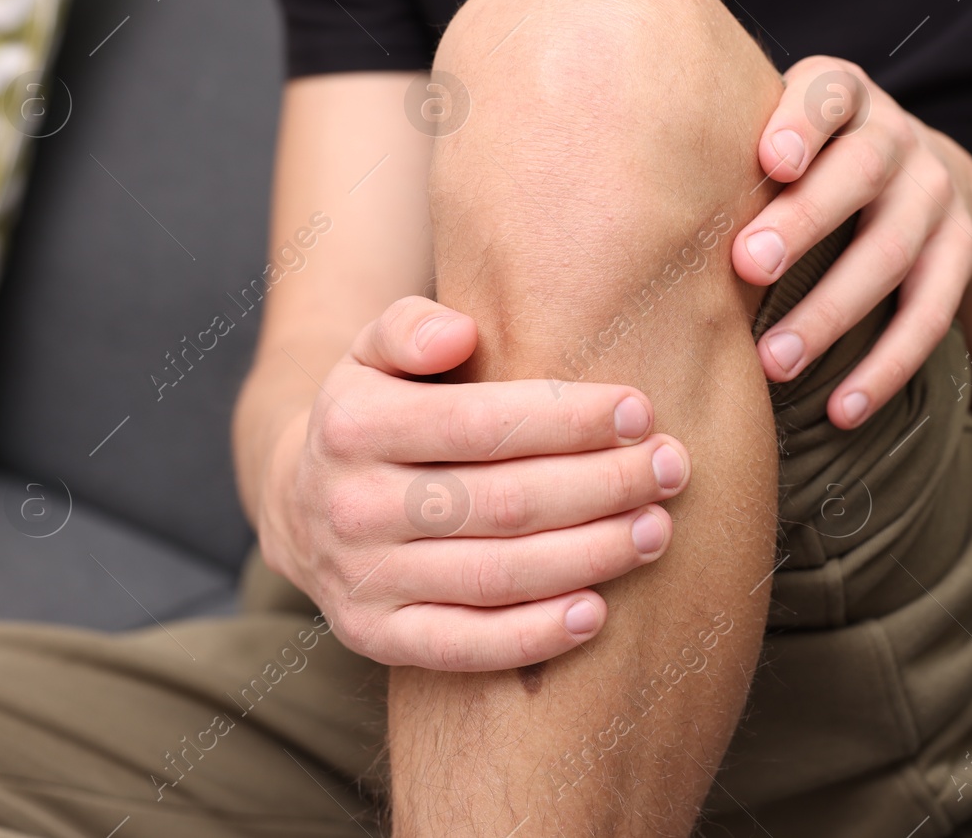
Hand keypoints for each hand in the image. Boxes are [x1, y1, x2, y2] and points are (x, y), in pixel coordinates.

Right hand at [256, 296, 691, 670]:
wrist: (300, 502)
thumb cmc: (376, 409)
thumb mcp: (372, 349)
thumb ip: (410, 325)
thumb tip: (458, 333)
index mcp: (354, 424)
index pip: (481, 423)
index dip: (569, 419)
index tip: (641, 410)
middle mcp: (351, 507)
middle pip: (503, 501)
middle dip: (601, 485)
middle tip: (670, 468)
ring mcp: (361, 580)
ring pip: (496, 575)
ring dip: (589, 555)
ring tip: (656, 529)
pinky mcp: (376, 638)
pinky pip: (464, 646)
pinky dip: (535, 634)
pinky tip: (599, 611)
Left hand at [732, 57, 971, 427]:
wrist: (922, 180)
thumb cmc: (809, 163)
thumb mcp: (781, 130)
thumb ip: (729, 144)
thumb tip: (619, 184)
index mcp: (844, 97)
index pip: (828, 95)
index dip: (803, 123)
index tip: (768, 161)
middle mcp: (897, 138)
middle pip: (860, 174)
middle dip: (805, 221)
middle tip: (748, 267)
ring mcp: (936, 197)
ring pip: (892, 252)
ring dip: (831, 311)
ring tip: (774, 362)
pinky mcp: (960, 255)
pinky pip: (931, 314)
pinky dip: (887, 365)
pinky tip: (843, 409)